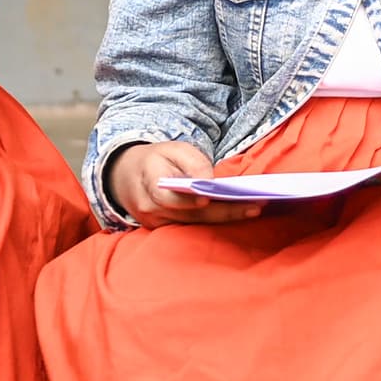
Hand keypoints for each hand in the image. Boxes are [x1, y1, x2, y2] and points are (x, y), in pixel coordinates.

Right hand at [107, 139, 262, 227]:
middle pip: (190, 213)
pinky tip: (237, 216)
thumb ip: (192, 161)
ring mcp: (155, 223)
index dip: (188, 199)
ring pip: (194, 224)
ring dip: (225, 218)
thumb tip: (210, 180)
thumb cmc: (157, 160)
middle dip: (224, 211)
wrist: (126, 177)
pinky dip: (214, 222)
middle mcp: (149, 207)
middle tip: (254, 206)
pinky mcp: (162, 231)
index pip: (168, 195)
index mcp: (149, 180)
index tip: (209, 197)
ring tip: (254, 209)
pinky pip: (191, 228)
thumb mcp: (172, 149)